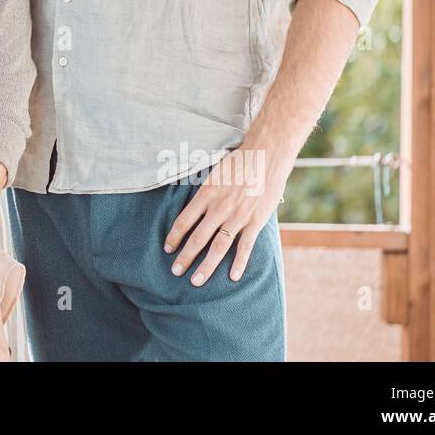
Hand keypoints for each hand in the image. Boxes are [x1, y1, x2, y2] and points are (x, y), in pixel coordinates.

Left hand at [163, 135, 294, 286]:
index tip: (167, 248)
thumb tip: (194, 203)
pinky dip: (238, 263)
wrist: (267, 153)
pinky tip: (233, 276)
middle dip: (185, 257)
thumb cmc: (240, 159)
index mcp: (206, 193)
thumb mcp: (215, 172)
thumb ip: (206, 191)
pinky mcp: (256, 221)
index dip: (174, 236)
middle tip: (175, 271)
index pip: (183, 220)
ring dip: (206, 266)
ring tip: (195, 281)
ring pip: (218, 247)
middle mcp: (219, 207)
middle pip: (197, 238)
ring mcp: (238, 216)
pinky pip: (245, 246)